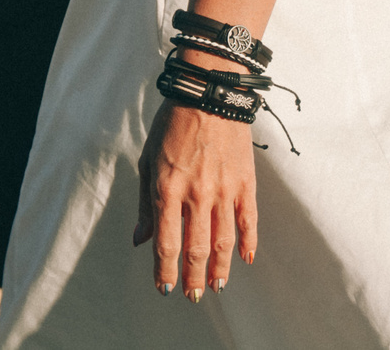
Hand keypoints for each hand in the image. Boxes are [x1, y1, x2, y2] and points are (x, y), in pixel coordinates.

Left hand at [132, 91, 257, 299]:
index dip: (165, 271)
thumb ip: (145, 203)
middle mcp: (196, 195)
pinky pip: (248, 220)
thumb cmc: (171, 125)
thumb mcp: (147, 161)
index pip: (166, 243)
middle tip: (193, 296)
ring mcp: (223, 191)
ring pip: (224, 242)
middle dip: (193, 278)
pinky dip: (249, 243)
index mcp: (167, 189)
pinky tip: (246, 259)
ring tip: (217, 286)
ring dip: (220, 269)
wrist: (208, 94)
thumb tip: (140, 239)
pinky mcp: (245, 183)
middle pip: (196, 249)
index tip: (164, 289)